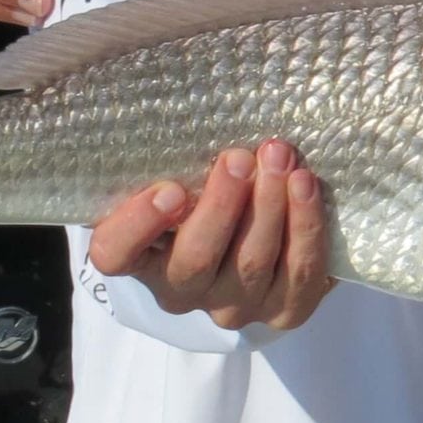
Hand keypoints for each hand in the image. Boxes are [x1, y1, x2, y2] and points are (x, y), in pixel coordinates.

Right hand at [89, 142, 334, 332]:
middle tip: (241, 157)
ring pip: (251, 264)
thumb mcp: (181, 177)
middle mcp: (182, 292)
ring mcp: (233, 307)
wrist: (259, 246)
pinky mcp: (284, 312)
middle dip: (223, 205)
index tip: (169, 188)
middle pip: (196, 259)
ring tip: (281, 158)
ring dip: (270, 207)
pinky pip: (300, 276)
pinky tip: (306, 186)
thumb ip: (175, 161)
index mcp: (141, 258)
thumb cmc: (208, 196)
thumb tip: (189, 110)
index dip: (138, 225)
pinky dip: (306, 228)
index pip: (116, 254)